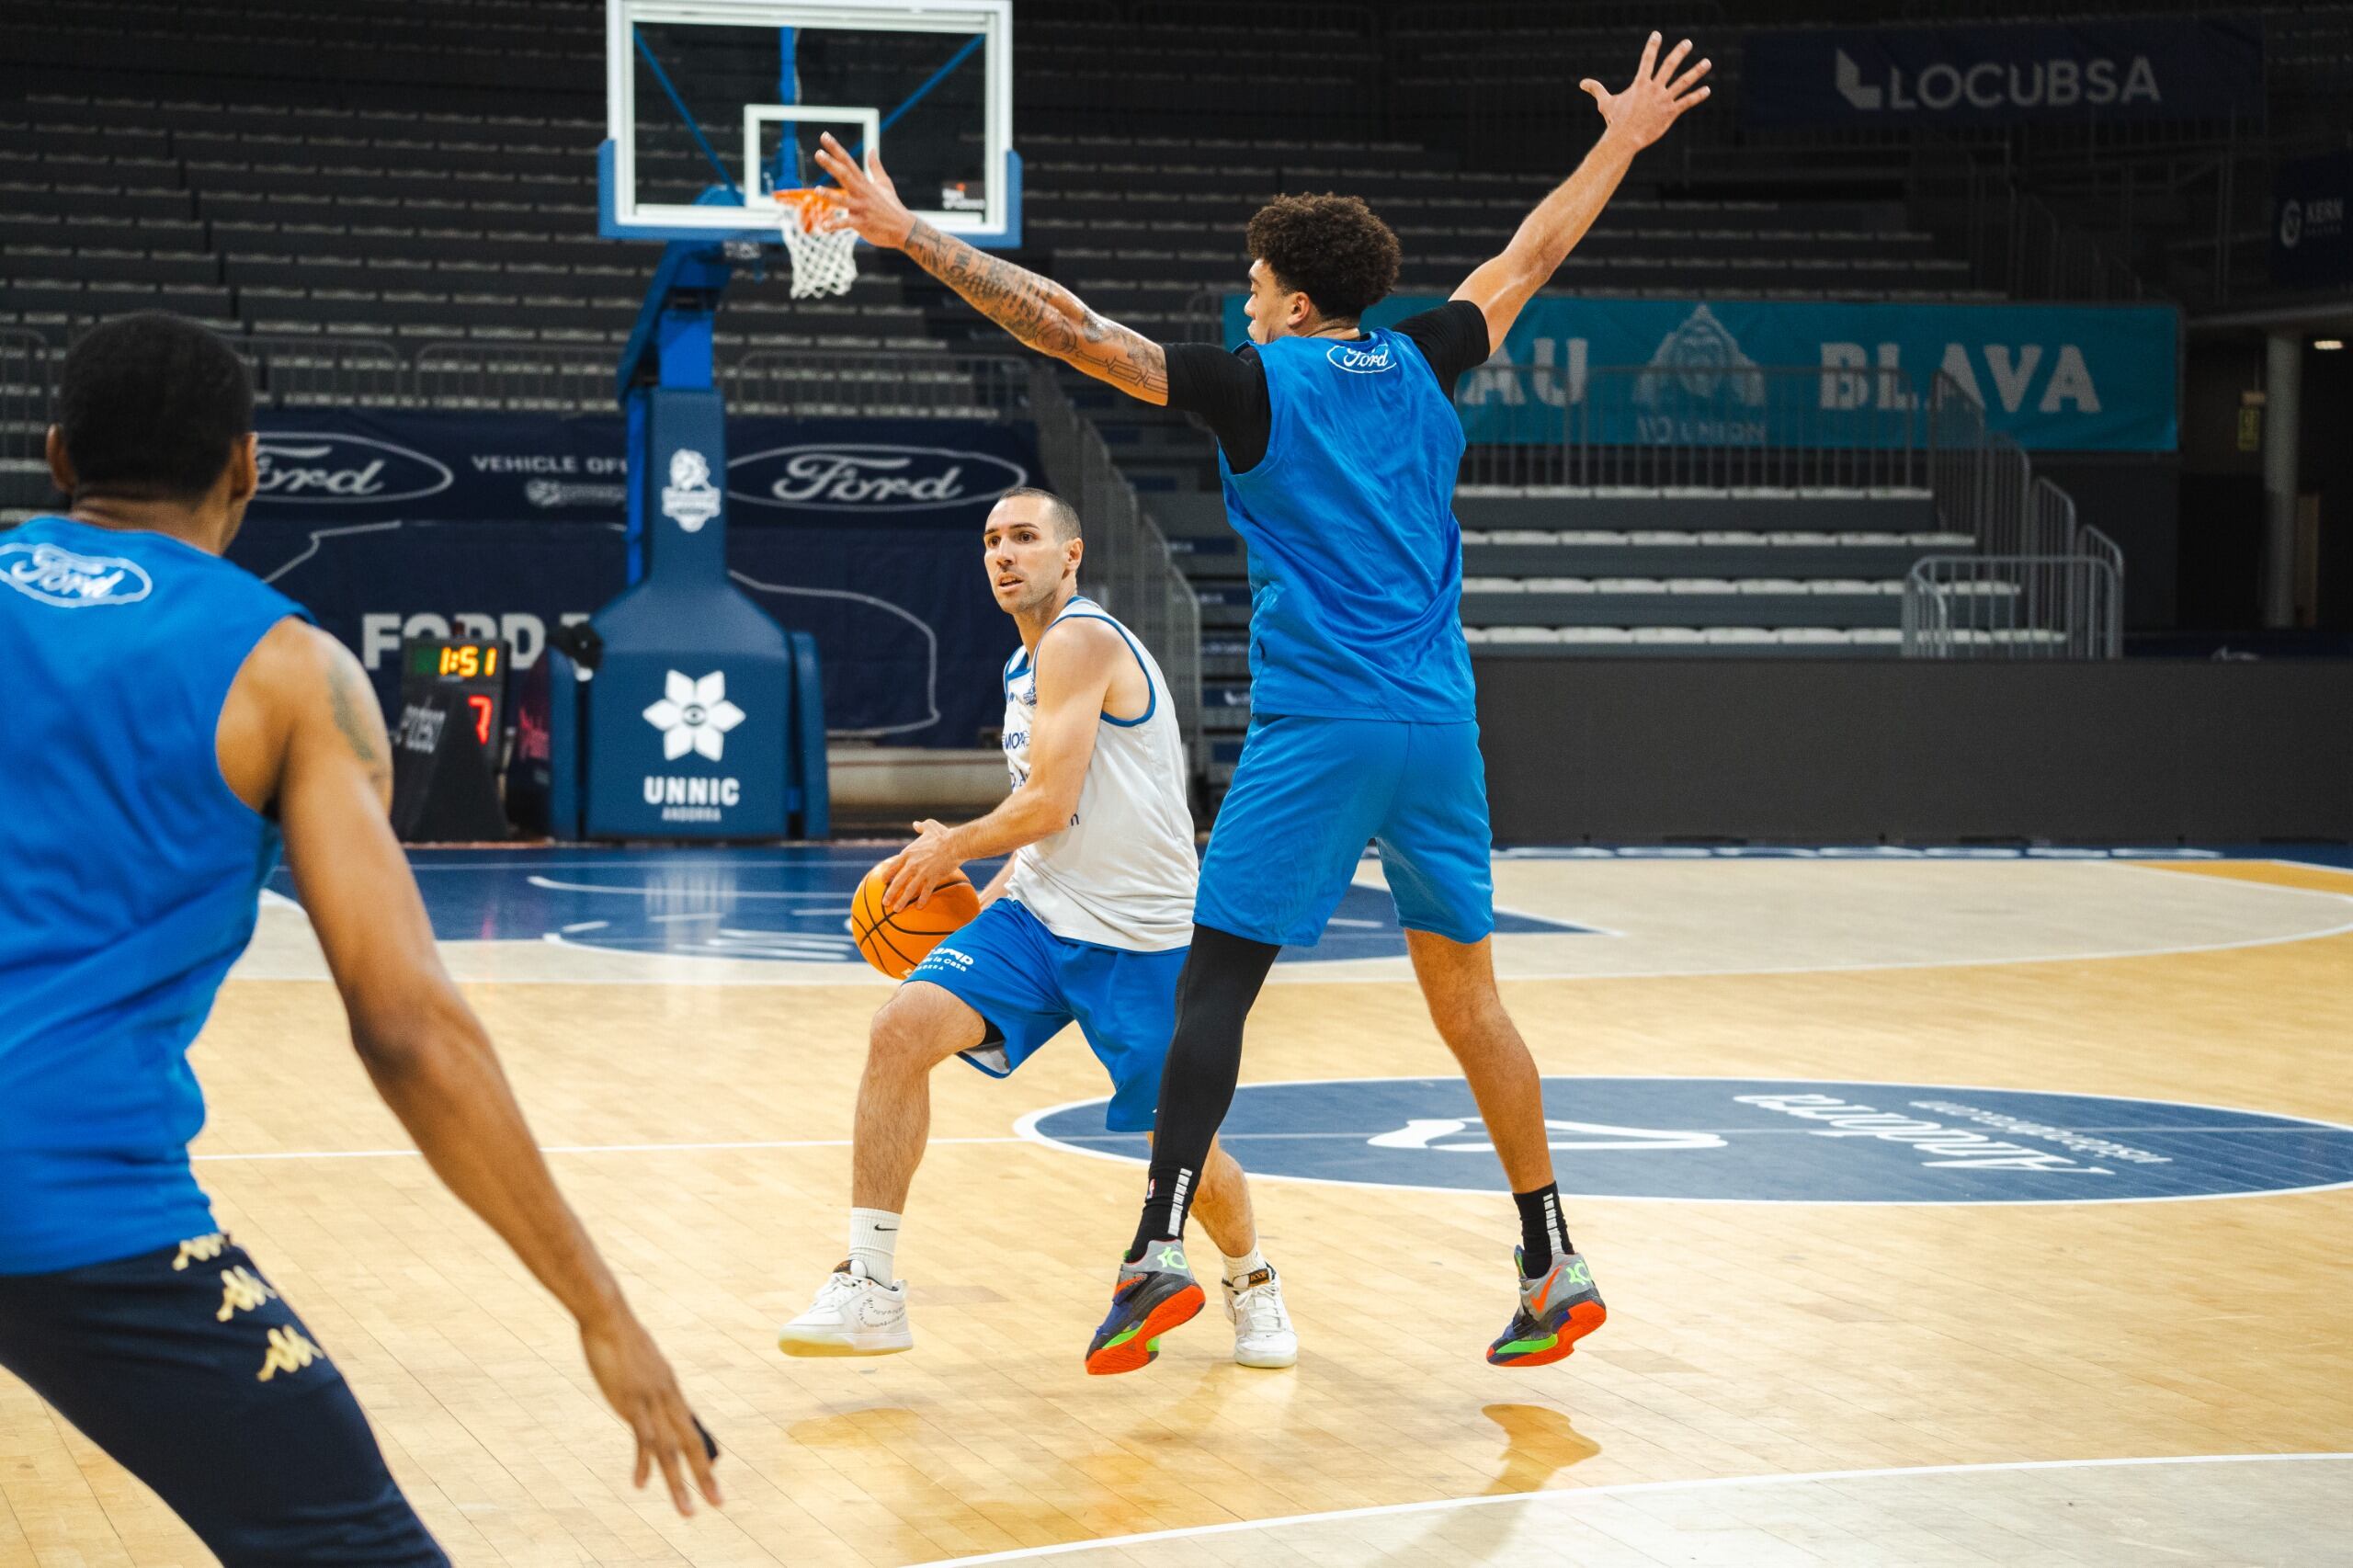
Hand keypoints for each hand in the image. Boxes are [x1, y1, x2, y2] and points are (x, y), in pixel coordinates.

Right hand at [579, 1309, 721, 1515]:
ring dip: (679, 1484)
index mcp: (670, 1387)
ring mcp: (651, 1401)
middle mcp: (668, 1397)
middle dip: (705, 1476)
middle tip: (719, 1503)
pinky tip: (641, 1485)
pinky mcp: (631, 1402)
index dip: (699, 1451)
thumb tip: (642, 1380)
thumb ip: (644, 1375)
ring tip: (688, 1511)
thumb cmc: (619, 1335)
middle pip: (691, 1443)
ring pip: (671, 1450)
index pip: (690, 1425)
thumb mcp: (639, 1358)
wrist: (609, 1315)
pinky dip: (643, 1464)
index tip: (711, 1472)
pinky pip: (642, 1440)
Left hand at [810, 132, 915, 248]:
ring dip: (831, 196)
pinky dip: (835, 225)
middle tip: (818, 154)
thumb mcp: (885, 183)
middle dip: (832, 165)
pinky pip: (847, 223)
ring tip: (817, 190)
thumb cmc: (892, 206)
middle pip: (845, 176)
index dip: (836, 149)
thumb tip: (872, 149)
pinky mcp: (863, 223)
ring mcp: (862, 208)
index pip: (848, 162)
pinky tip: (823, 226)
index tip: (824, 136)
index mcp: (864, 183)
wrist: (904, 229)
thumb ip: (875, 167)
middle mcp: (862, 193)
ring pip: (844, 201)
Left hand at [883, 819, 963, 911]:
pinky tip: (919, 907)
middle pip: (897, 882)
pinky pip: (925, 892)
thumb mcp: (929, 826)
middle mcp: (912, 864)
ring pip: (909, 890)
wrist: (955, 843)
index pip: (893, 866)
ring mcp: (922, 873)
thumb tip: (916, 824)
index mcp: (908, 853)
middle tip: (885, 903)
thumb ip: (921, 826)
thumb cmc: (943, 834)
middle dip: (890, 893)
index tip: (883, 882)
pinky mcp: (933, 878)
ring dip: (902, 901)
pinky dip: (922, 900)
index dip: (887, 875)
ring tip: (896, 910)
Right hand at [1581, 32, 1710, 151]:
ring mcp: (1664, 100)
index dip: (1652, 46)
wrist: (1625, 139)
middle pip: (1669, 65)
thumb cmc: (1615, 122)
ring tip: (1707, 62)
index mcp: (1640, 84)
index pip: (1647, 59)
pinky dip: (1697, 95)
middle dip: (1679, 52)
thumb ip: (1596, 90)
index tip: (1657, 34)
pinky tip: (1707, 90)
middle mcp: (1654, 89)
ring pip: (1683, 82)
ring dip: (1696, 71)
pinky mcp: (1671, 112)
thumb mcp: (1605, 103)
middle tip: (1688, 42)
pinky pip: (1687, 102)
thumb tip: (1582, 83)